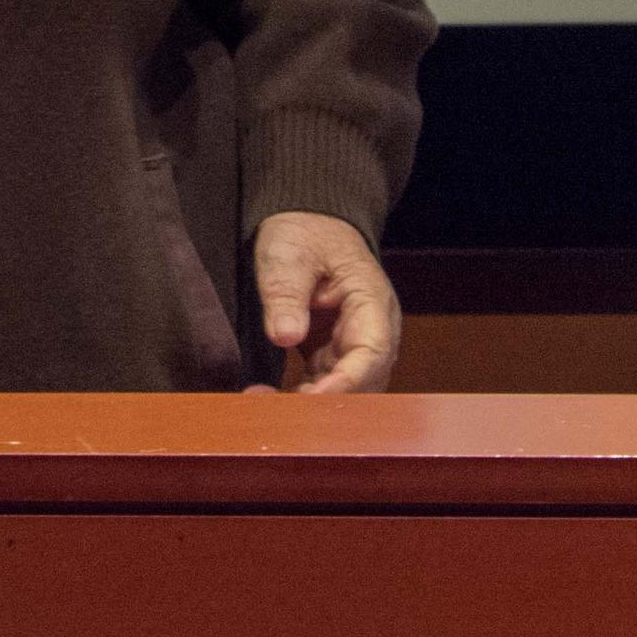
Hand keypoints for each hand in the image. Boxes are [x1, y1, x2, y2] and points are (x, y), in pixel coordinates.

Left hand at [247, 211, 398, 393]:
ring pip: (344, 392)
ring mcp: (351, 347)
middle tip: (278, 411)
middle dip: (325, 403)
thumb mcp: (290, 253)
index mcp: (372, 304)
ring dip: (310, 406)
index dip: (345, 383)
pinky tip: (269, 401)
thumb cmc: (307, 234)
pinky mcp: (330, 355)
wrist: (309, 226)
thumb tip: (284, 336)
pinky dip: (300, 398)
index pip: (370, 354)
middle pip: (362, 384)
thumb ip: (287, 292)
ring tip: (264, 405)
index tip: (311, 398)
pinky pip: (322, 386)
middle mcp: (371, 333)